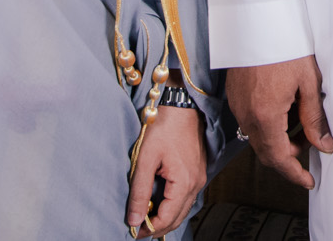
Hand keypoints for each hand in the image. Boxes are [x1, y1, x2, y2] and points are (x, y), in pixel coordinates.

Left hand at [128, 105, 207, 236]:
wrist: (182, 106)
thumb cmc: (163, 128)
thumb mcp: (145, 160)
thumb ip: (139, 191)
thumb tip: (134, 220)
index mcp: (184, 182)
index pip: (167, 218)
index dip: (149, 229)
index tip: (133, 231)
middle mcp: (196, 184)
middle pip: (177, 218)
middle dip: (157, 227)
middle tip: (137, 228)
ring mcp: (199, 178)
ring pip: (183, 209)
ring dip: (165, 217)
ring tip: (145, 217)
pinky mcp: (198, 172)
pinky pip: (187, 198)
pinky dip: (173, 205)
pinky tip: (159, 202)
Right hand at [225, 54, 332, 188]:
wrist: (258, 19)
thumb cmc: (285, 45)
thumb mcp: (308, 82)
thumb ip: (315, 118)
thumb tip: (325, 144)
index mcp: (266, 116)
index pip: (279, 158)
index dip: (294, 174)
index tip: (308, 181)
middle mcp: (247, 115)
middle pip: (266, 152)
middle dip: (287, 157)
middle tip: (308, 148)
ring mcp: (238, 106)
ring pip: (257, 138)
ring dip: (277, 142)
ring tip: (299, 126)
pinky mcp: (234, 95)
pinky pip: (249, 122)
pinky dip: (266, 127)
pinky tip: (282, 112)